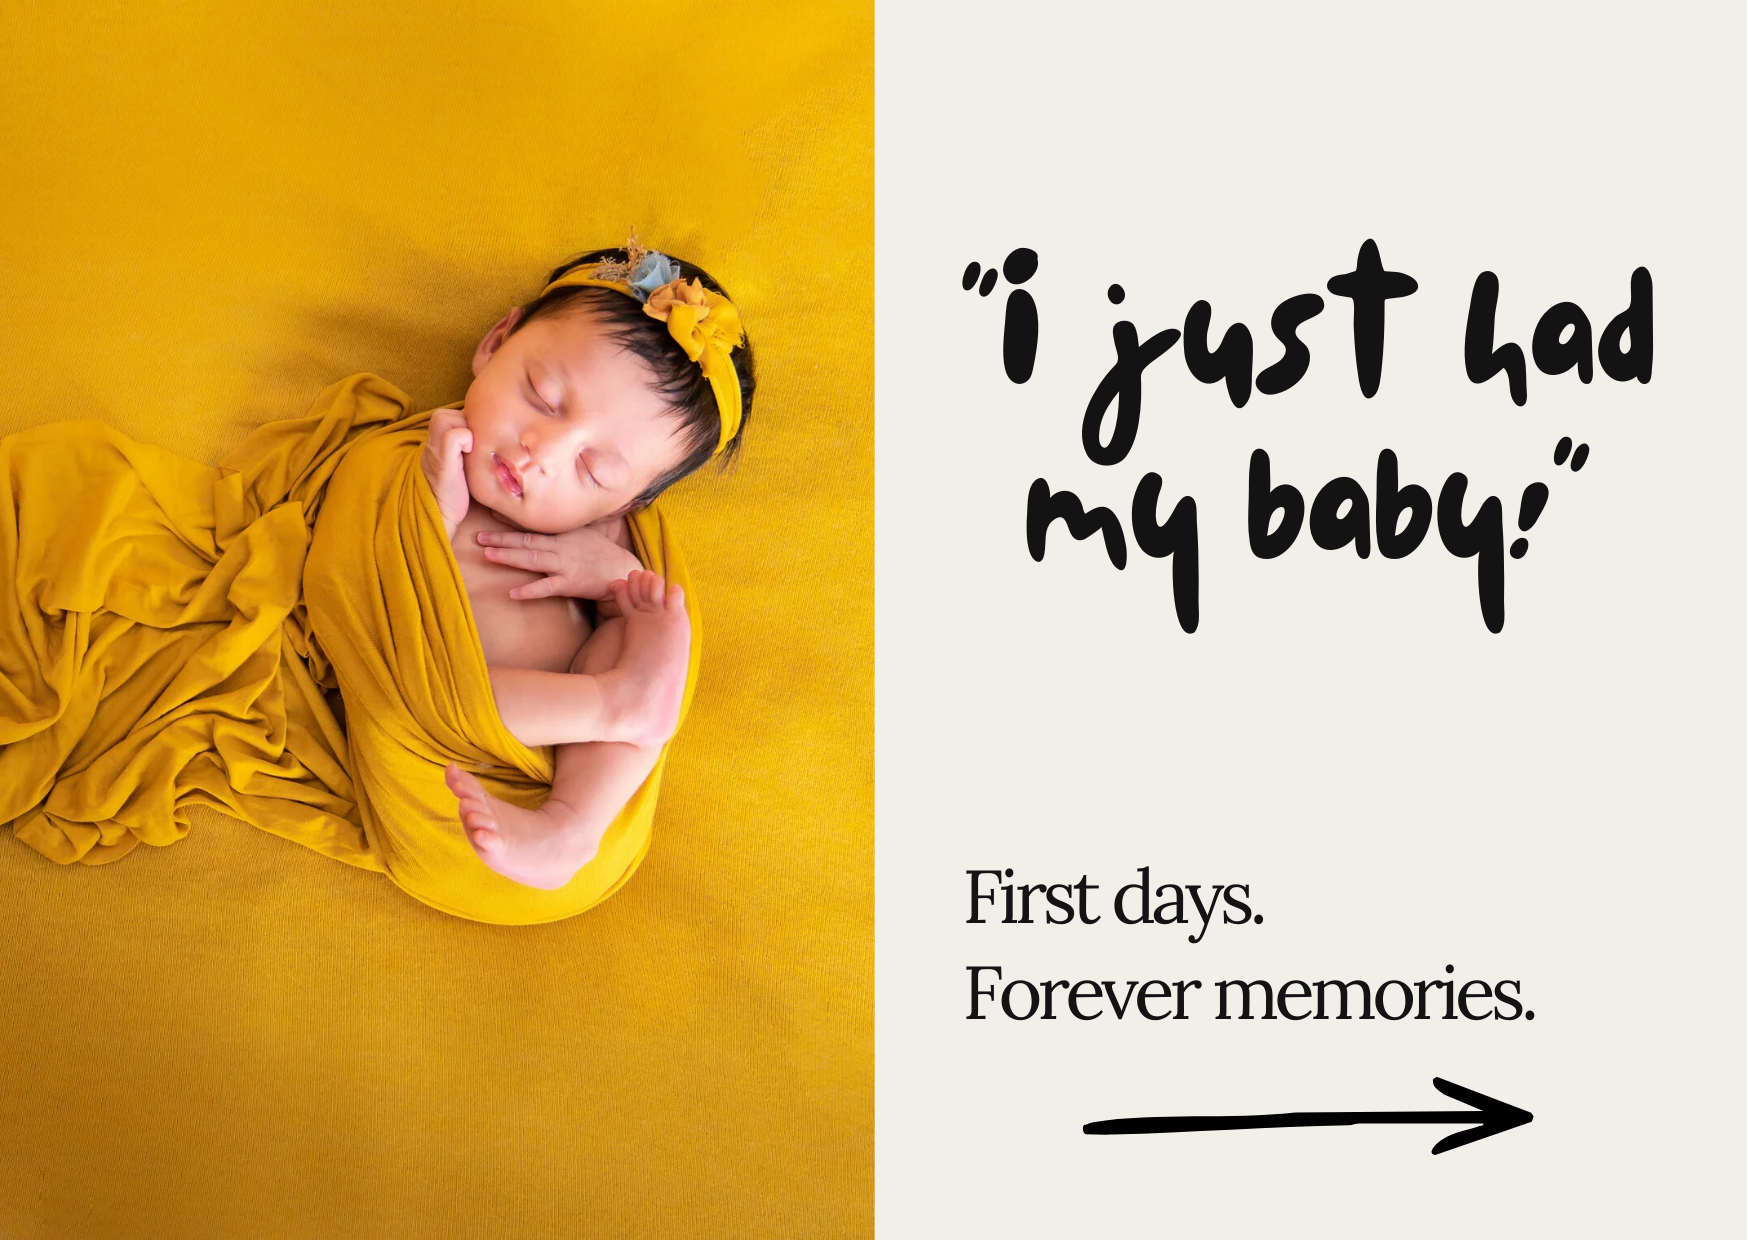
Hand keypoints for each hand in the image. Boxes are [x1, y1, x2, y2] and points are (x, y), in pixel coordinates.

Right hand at [420, 407, 472, 536]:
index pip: (451, 415)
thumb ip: (468, 450)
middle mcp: (432, 443)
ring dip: (465, 428)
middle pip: (447, 413)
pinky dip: (465, 438)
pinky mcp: (442, 460)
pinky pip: (453, 436)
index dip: (468, 422)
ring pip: (446, 418)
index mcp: (436, 443)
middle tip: (479, 441)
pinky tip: (472, 453)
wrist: (441, 517)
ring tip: (475, 447)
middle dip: (466, 423)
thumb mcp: (462, 467)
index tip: (480, 437)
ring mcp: (435, 450)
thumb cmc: (456, 494)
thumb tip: (495, 438)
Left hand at [476, 525, 643, 600]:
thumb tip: (544, 521)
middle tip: (478, 537)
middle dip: (501, 539)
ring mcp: (564, 565)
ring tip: (488, 554)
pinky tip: (513, 593)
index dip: (510, 521)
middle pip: (525, 541)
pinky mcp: (570, 583)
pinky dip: (530, 590)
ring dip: (509, 557)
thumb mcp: (583, 533)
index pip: (531, 526)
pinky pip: (546, 587)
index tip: (489, 513)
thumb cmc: (601, 552)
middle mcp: (560, 546)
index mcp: (561, 534)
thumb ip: (562, 528)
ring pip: (532, 560)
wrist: (622, 570)